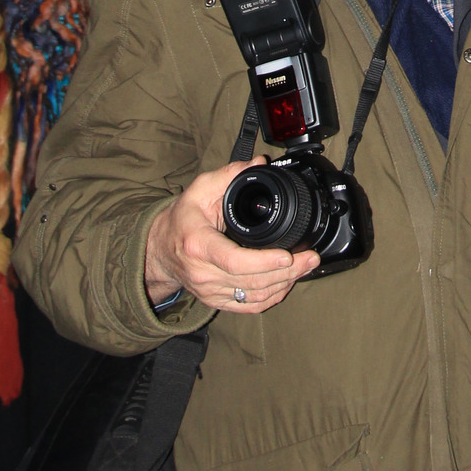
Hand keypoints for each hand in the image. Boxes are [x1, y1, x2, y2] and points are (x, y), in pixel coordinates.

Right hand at [144, 158, 318, 314]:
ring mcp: (210, 291)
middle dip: (286, 272)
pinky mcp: (216, 301)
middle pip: (251, 282)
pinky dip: (271, 298)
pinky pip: (249, 307)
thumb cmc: (182, 219)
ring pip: (253, 297)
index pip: (233, 261)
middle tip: (310, 259)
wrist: (160, 250)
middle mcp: (203, 272)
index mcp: (198, 244)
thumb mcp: (200, 189)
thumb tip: (259, 163)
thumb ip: (230, 174)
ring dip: (284, 284)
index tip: (288, 256)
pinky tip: (286, 284)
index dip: (263, 262)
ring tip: (305, 268)